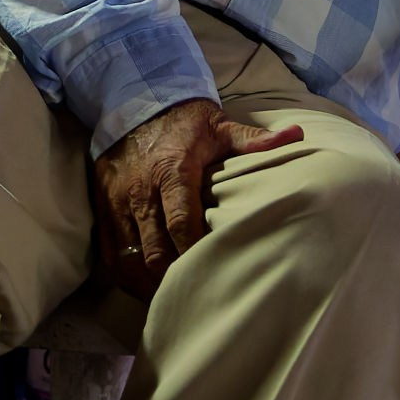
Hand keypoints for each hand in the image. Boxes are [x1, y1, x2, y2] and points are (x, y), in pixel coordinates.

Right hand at [91, 99, 304, 298]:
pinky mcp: (103, 204)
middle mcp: (141, 189)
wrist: (135, 99)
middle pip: (154, 249)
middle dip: (172, 277)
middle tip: (194, 295)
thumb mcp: (219, 126)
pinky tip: (143, 285)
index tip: (212, 274)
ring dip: (148, 282)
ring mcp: (117, 200)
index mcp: (172, 171)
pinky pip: (109, 250)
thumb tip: (296, 136)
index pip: (180, 222)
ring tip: (169, 299)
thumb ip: (252, 139)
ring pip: (129, 256)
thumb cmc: (184, 121)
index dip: (194, 253)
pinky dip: (125, 273)